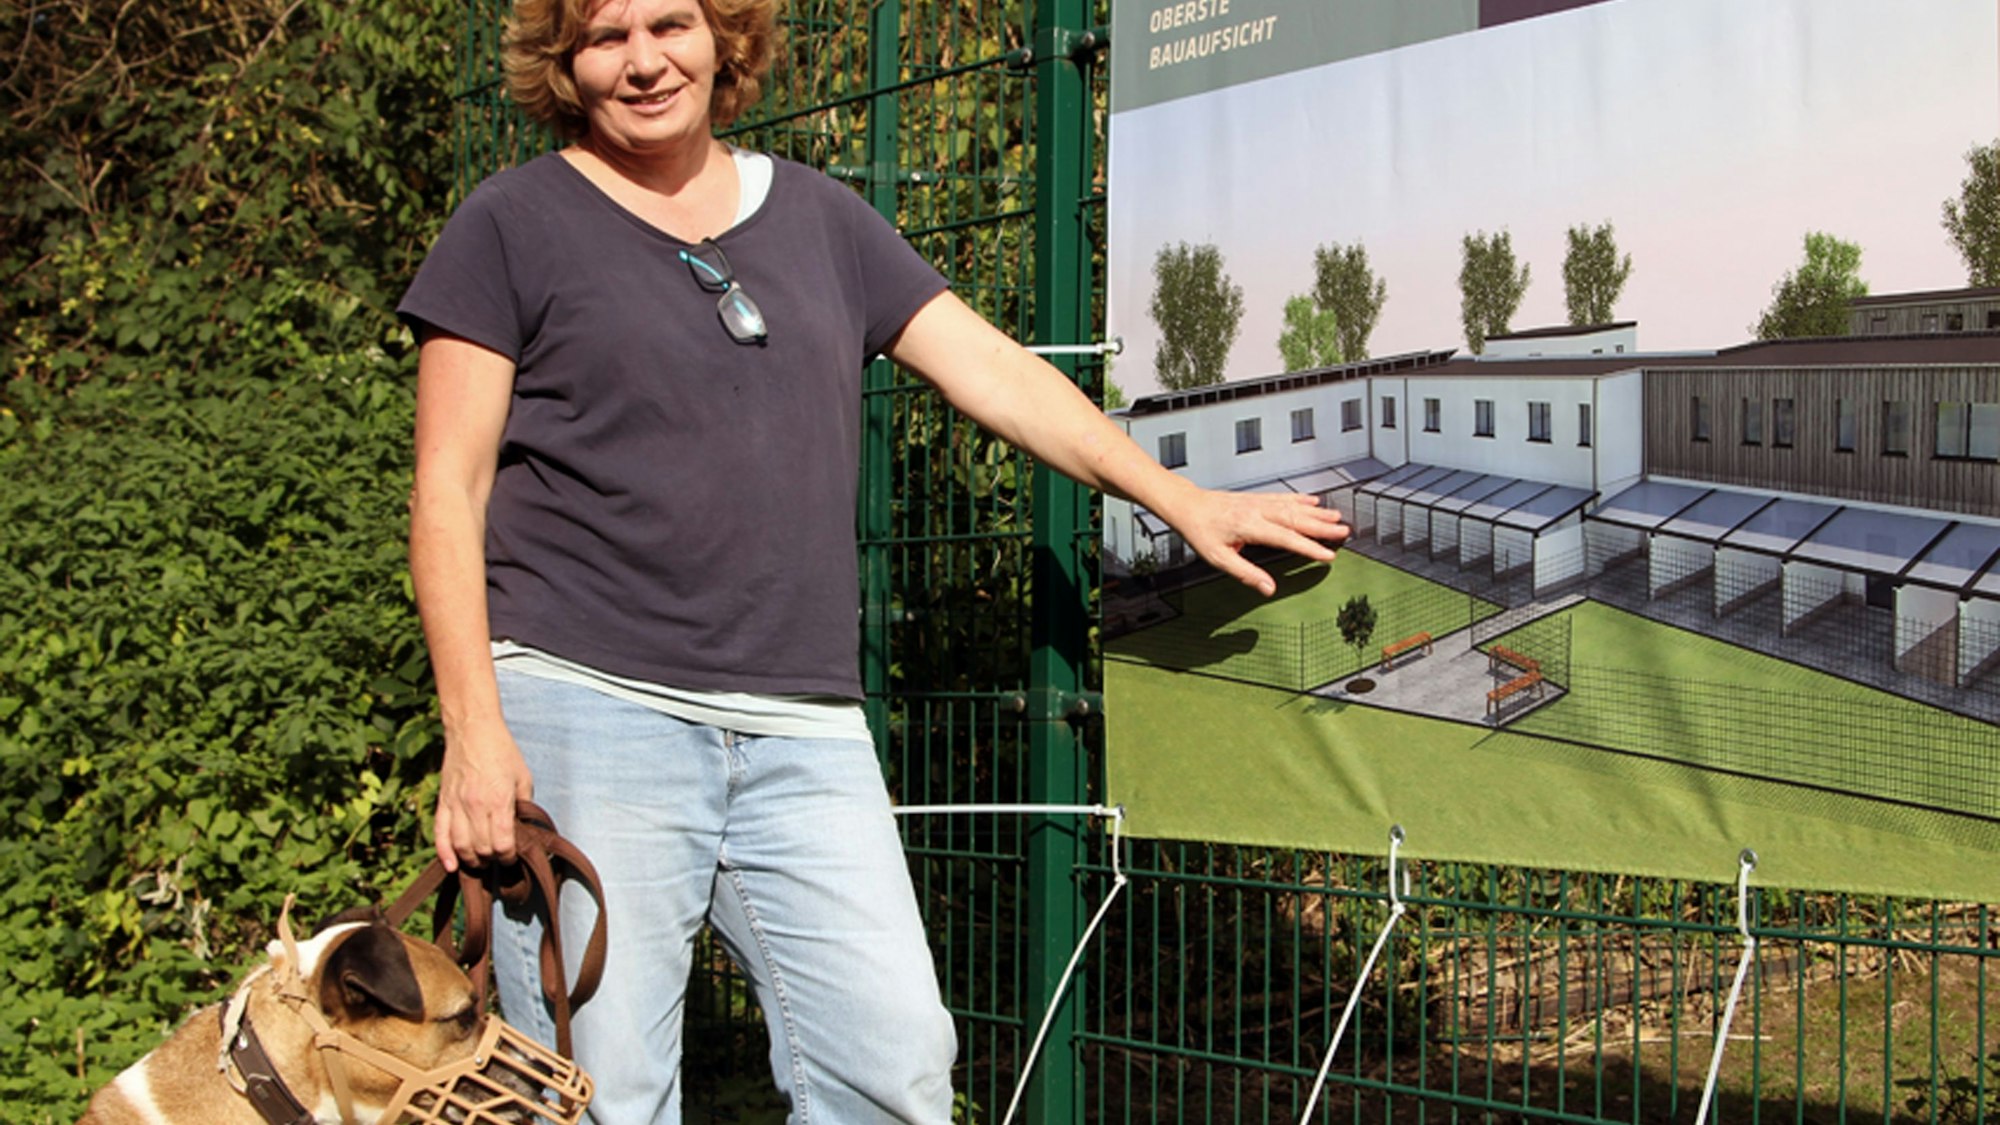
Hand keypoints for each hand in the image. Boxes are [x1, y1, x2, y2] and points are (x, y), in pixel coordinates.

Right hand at [434, 716, 534, 872]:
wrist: (472, 729)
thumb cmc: (502, 751)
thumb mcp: (523, 776)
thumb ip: (523, 804)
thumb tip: (524, 828)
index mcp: (499, 800)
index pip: (502, 843)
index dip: (509, 856)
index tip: (512, 856)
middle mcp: (475, 805)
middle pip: (481, 848)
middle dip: (492, 859)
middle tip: (497, 857)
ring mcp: (456, 804)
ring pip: (460, 845)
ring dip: (471, 859)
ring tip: (480, 861)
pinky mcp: (443, 802)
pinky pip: (440, 833)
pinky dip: (444, 853)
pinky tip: (451, 866)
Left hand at [1172, 490, 1349, 596]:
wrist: (1187, 505)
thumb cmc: (1200, 531)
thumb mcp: (1219, 558)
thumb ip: (1246, 573)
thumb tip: (1268, 588)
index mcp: (1250, 526)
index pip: (1287, 538)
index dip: (1309, 548)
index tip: (1327, 555)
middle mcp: (1258, 511)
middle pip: (1296, 519)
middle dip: (1322, 526)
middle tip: (1344, 531)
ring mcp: (1258, 502)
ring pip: (1293, 506)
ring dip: (1316, 512)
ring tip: (1337, 517)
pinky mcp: (1256, 498)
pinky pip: (1283, 498)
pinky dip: (1300, 500)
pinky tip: (1312, 501)